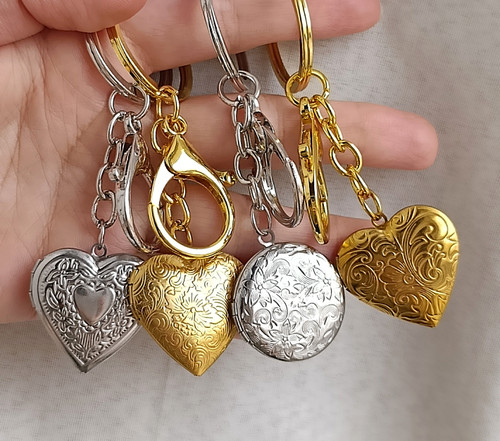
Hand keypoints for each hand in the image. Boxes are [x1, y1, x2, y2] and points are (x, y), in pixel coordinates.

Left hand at [0, 0, 436, 322]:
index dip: (280, 18)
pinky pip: (171, 272)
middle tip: (404, 139)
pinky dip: (229, 275)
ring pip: (220, 210)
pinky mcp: (81, 268)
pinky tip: (285, 278)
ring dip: (296, 218)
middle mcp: (108, 125)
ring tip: (365, 226)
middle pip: (238, 128)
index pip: (203, 25)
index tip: (356, 12)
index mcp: (80, 49)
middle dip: (322, 133)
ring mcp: (103, 201)